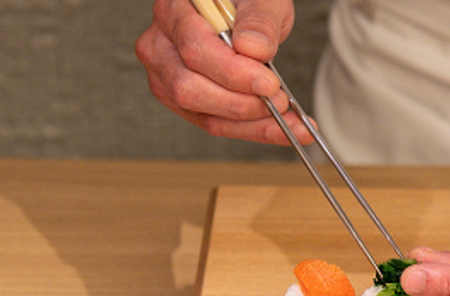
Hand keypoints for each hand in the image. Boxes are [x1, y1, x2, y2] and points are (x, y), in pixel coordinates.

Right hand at [135, 0, 313, 144]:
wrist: (245, 12)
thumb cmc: (247, 0)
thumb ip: (258, 19)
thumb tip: (252, 49)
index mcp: (173, 10)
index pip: (195, 49)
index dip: (233, 73)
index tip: (269, 84)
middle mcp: (161, 45)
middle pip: (188, 88)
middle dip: (240, 103)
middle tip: (278, 101)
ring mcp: (167, 76)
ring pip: (200, 113)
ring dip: (249, 124)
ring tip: (288, 121)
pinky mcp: (183, 100)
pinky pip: (213, 123)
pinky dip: (249, 130)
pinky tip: (279, 128)